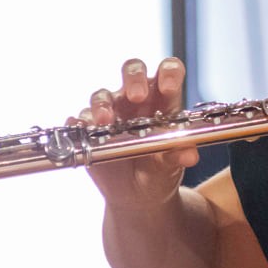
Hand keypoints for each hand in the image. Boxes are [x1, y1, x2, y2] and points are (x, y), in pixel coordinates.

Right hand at [73, 57, 198, 209]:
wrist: (139, 197)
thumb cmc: (160, 170)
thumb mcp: (172, 163)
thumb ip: (178, 154)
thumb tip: (189, 155)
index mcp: (163, 100)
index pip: (168, 71)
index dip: (169, 72)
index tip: (169, 87)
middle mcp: (135, 100)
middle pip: (132, 70)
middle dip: (134, 78)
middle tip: (137, 97)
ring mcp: (111, 112)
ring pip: (102, 95)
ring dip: (101, 105)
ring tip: (105, 121)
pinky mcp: (90, 130)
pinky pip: (79, 120)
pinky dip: (78, 123)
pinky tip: (79, 128)